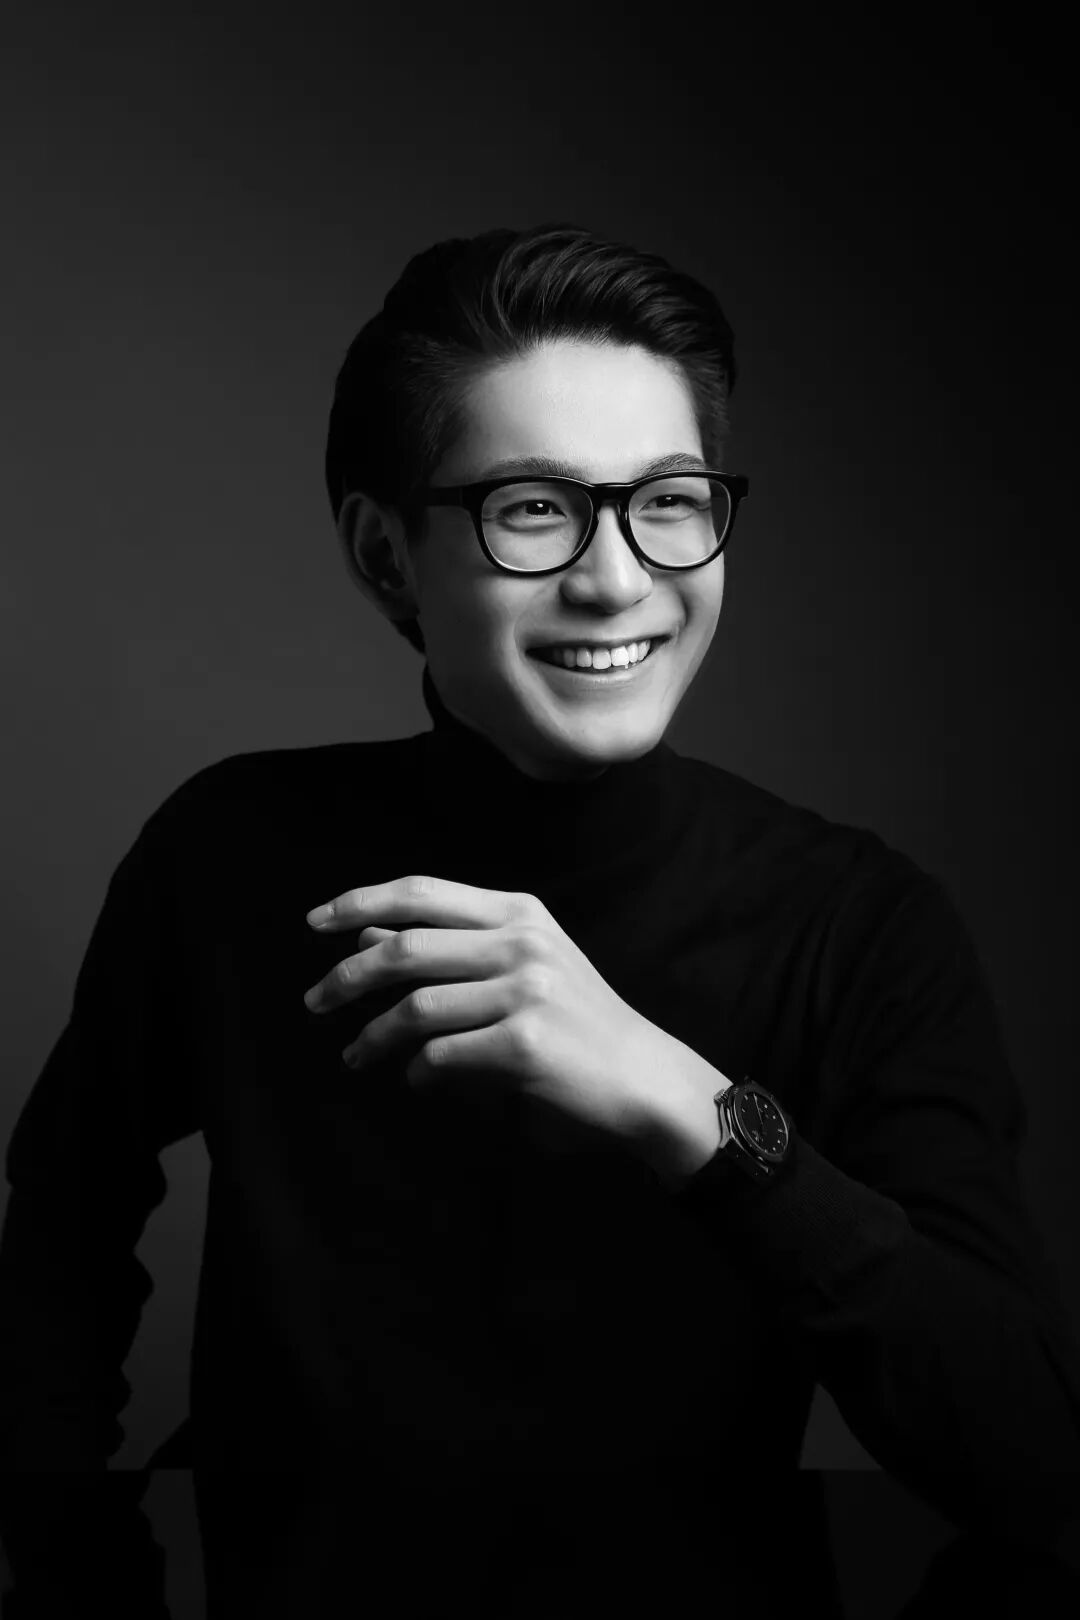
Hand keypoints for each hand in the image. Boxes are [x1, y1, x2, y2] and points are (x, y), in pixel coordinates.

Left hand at [301, 872, 701, 1151]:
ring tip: (356, 1056)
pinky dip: (416, 1072)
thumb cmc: (574, 1019)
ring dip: (372, 1037)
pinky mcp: (524, 1045)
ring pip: (416, 1009)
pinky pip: (439, 1057)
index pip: (422, 891)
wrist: (640, 1075)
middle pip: (407, 948)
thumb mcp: (518, 966)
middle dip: (347, 977)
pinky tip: (417, 1080)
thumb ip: (449, 948)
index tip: (316, 921)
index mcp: (519, 911)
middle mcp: (522, 942)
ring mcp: (526, 992)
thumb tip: (367, 934)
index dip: (360, 900)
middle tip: (314, 1001)